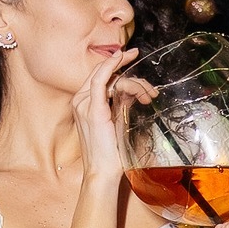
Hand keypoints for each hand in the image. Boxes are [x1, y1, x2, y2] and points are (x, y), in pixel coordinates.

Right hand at [71, 46, 139, 181]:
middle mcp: (80, 102)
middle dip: (127, 70)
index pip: (100, 77)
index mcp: (84, 104)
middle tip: (142, 68)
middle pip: (105, 74)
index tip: (130, 56)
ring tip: (148, 96)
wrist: (103, 172)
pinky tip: (121, 58)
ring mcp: (84, 104)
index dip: (115, 65)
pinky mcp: (93, 109)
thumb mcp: (117, 122)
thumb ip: (121, 104)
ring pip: (110, 78)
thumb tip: (134, 90)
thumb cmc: (110, 154)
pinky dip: (111, 66)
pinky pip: (101, 80)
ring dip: (133, 82)